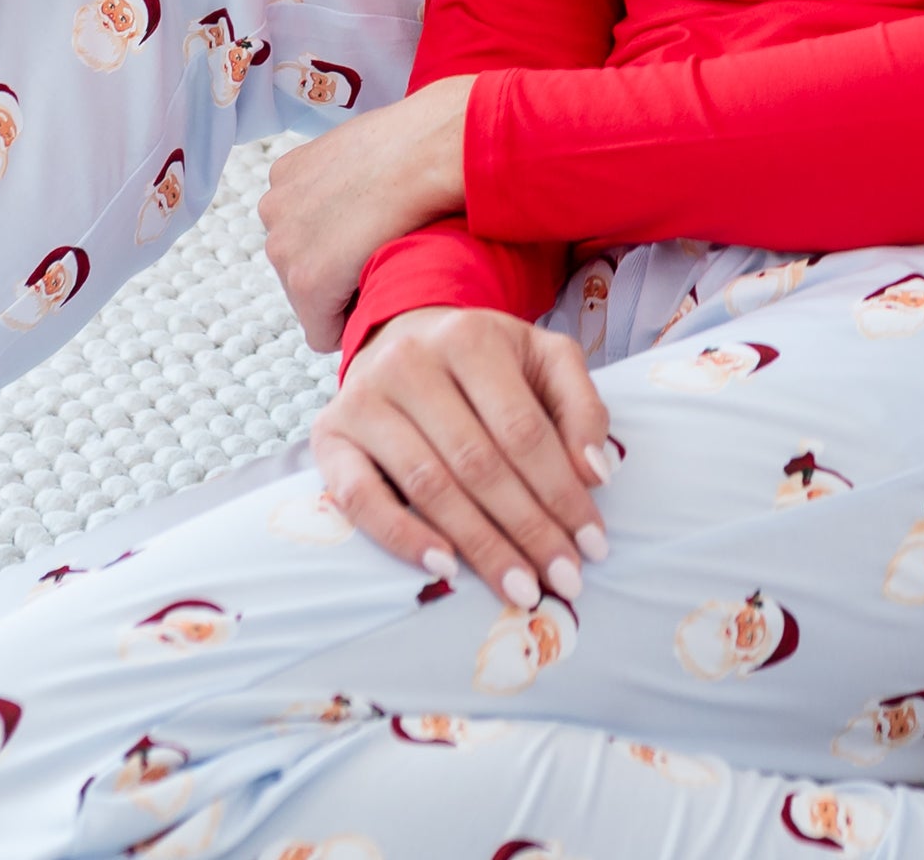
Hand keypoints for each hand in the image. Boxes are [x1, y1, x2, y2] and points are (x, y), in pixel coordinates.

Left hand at [261, 81, 473, 352]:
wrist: (433, 149)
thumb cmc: (417, 140)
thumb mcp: (365, 148)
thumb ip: (346, 178)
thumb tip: (364, 197)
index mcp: (287, 173)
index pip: (303, 231)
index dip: (342, 243)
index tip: (373, 239)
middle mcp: (274, 207)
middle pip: (302, 264)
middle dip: (339, 269)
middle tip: (383, 253)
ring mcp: (284, 245)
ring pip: (310, 300)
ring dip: (345, 293)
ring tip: (386, 267)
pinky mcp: (306, 282)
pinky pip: (323, 330)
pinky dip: (351, 325)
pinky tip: (381, 294)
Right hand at [315, 306, 612, 600]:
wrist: (402, 339)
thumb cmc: (485, 362)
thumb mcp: (543, 360)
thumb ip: (581, 406)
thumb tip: (595, 474)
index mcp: (471, 336)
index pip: (524, 430)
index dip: (562, 492)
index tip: (594, 544)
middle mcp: (412, 361)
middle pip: (479, 463)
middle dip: (529, 530)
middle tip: (564, 580)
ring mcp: (364, 398)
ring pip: (429, 485)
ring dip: (479, 546)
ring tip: (520, 588)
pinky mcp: (328, 436)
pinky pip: (360, 499)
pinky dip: (402, 537)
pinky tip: (443, 568)